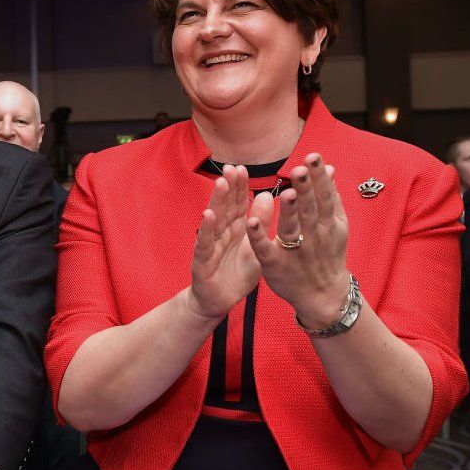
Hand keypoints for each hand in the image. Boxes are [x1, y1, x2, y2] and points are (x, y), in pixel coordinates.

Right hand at [188, 165, 261, 322]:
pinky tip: (208, 215)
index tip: (243, 168)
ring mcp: (210, 245)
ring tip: (221, 183)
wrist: (219, 301)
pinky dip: (206, 229)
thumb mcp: (255, 248)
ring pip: (214, 220)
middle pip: (226, 207)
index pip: (238, 204)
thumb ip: (261, 224)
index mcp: (236, 229)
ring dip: (217, 201)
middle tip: (232, 168)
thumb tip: (267, 195)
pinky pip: (204, 243)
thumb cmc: (236, 274)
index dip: (240, 187)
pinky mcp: (202, 261)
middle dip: (229, 187)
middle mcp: (221, 233)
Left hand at [246, 153, 349, 327]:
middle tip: (299, 168)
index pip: (324, 197)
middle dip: (304, 189)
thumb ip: (329, 197)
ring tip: (284, 193)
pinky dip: (259, 236)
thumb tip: (330, 168)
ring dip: (287, 211)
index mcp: (328, 223)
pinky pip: (265, 249)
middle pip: (309, 209)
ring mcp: (294, 250)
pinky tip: (252, 222)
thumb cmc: (326, 253)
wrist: (323, 295)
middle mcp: (314, 236)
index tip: (313, 157)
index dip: (319, 178)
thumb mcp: (334, 226)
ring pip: (290, 228)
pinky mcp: (275, 264)